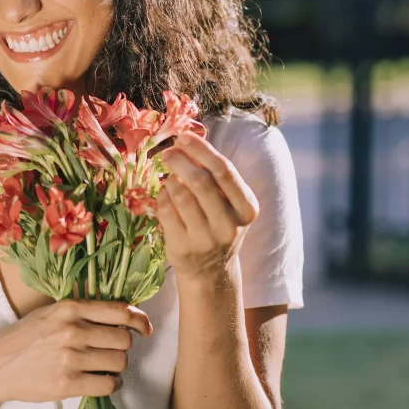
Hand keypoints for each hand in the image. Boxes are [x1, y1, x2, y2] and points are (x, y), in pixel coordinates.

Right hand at [0, 299, 152, 405]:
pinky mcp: (68, 384)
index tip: (145, 328)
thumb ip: (82, 312)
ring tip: (101, 366)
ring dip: (116, 366)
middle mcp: (72, 330)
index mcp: (70, 308)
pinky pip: (108, 384)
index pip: (120, 311)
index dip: (139, 320)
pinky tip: (100, 380)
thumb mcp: (51, 313)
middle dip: (122, 347)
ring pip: (119, 362)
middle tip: (108, 350)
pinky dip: (110, 384)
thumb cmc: (24, 338)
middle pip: (124, 340)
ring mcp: (70, 358)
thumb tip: (123, 318)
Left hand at [157, 132, 259, 279]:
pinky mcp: (183, 248)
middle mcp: (229, 225)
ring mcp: (205, 239)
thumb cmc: (217, 224)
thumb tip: (187, 140)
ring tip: (169, 178)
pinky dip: (161, 197)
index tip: (183, 137)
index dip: (201, 151)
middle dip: (181, 162)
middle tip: (168, 153)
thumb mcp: (228, 203)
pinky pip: (165, 212)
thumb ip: (215, 176)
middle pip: (201, 182)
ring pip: (181, 196)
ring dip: (170, 180)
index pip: (224, 171)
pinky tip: (164, 196)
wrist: (211, 270)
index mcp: (246, 208)